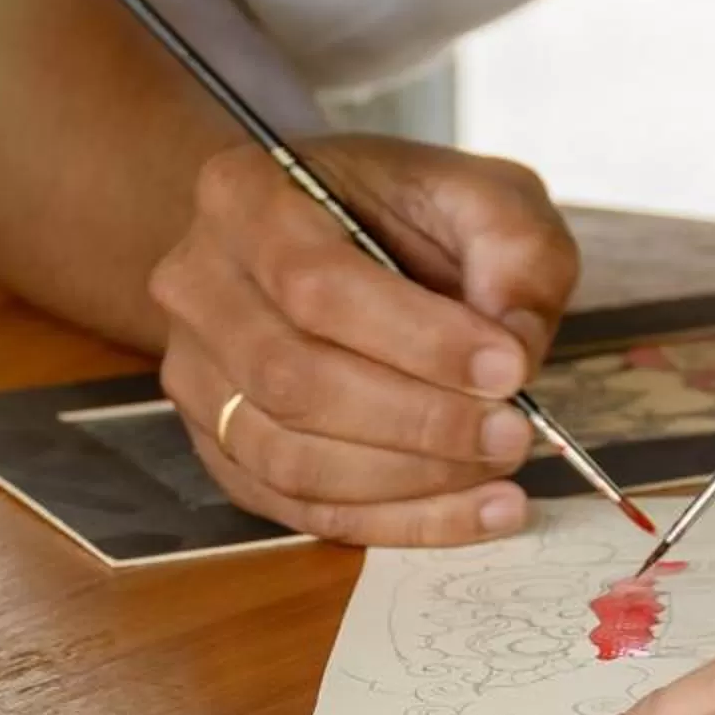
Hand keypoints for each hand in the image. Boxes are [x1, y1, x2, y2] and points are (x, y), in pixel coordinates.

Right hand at [151, 135, 580, 544]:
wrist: (321, 242)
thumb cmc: (397, 213)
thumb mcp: (476, 192)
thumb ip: (512, 246)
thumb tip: (517, 344)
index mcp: (244, 194)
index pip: (315, 282)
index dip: (417, 338)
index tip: (508, 368)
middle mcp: (197, 287)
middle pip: (293, 379)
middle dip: (418, 421)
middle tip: (512, 433)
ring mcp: (196, 376)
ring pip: (289, 457)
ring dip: (408, 481)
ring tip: (501, 474)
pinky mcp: (219, 448)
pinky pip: (299, 508)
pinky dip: (393, 521)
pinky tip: (471, 512)